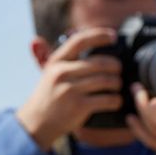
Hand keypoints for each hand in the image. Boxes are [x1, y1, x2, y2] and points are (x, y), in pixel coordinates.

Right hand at [16, 28, 122, 149]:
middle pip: (101, 63)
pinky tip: (115, 101)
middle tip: (119, 71)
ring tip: (117, 87)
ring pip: (108, 81)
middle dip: (116, 67)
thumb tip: (76, 31)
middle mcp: (62, 73)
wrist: (36, 123)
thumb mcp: (50, 72)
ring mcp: (70, 90)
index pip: (80, 41)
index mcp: (57, 61)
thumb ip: (65, 56)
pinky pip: (108, 99)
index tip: (114, 36)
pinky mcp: (79, 106)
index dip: (99, 35)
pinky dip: (116, 100)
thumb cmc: (49, 95)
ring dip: (118, 84)